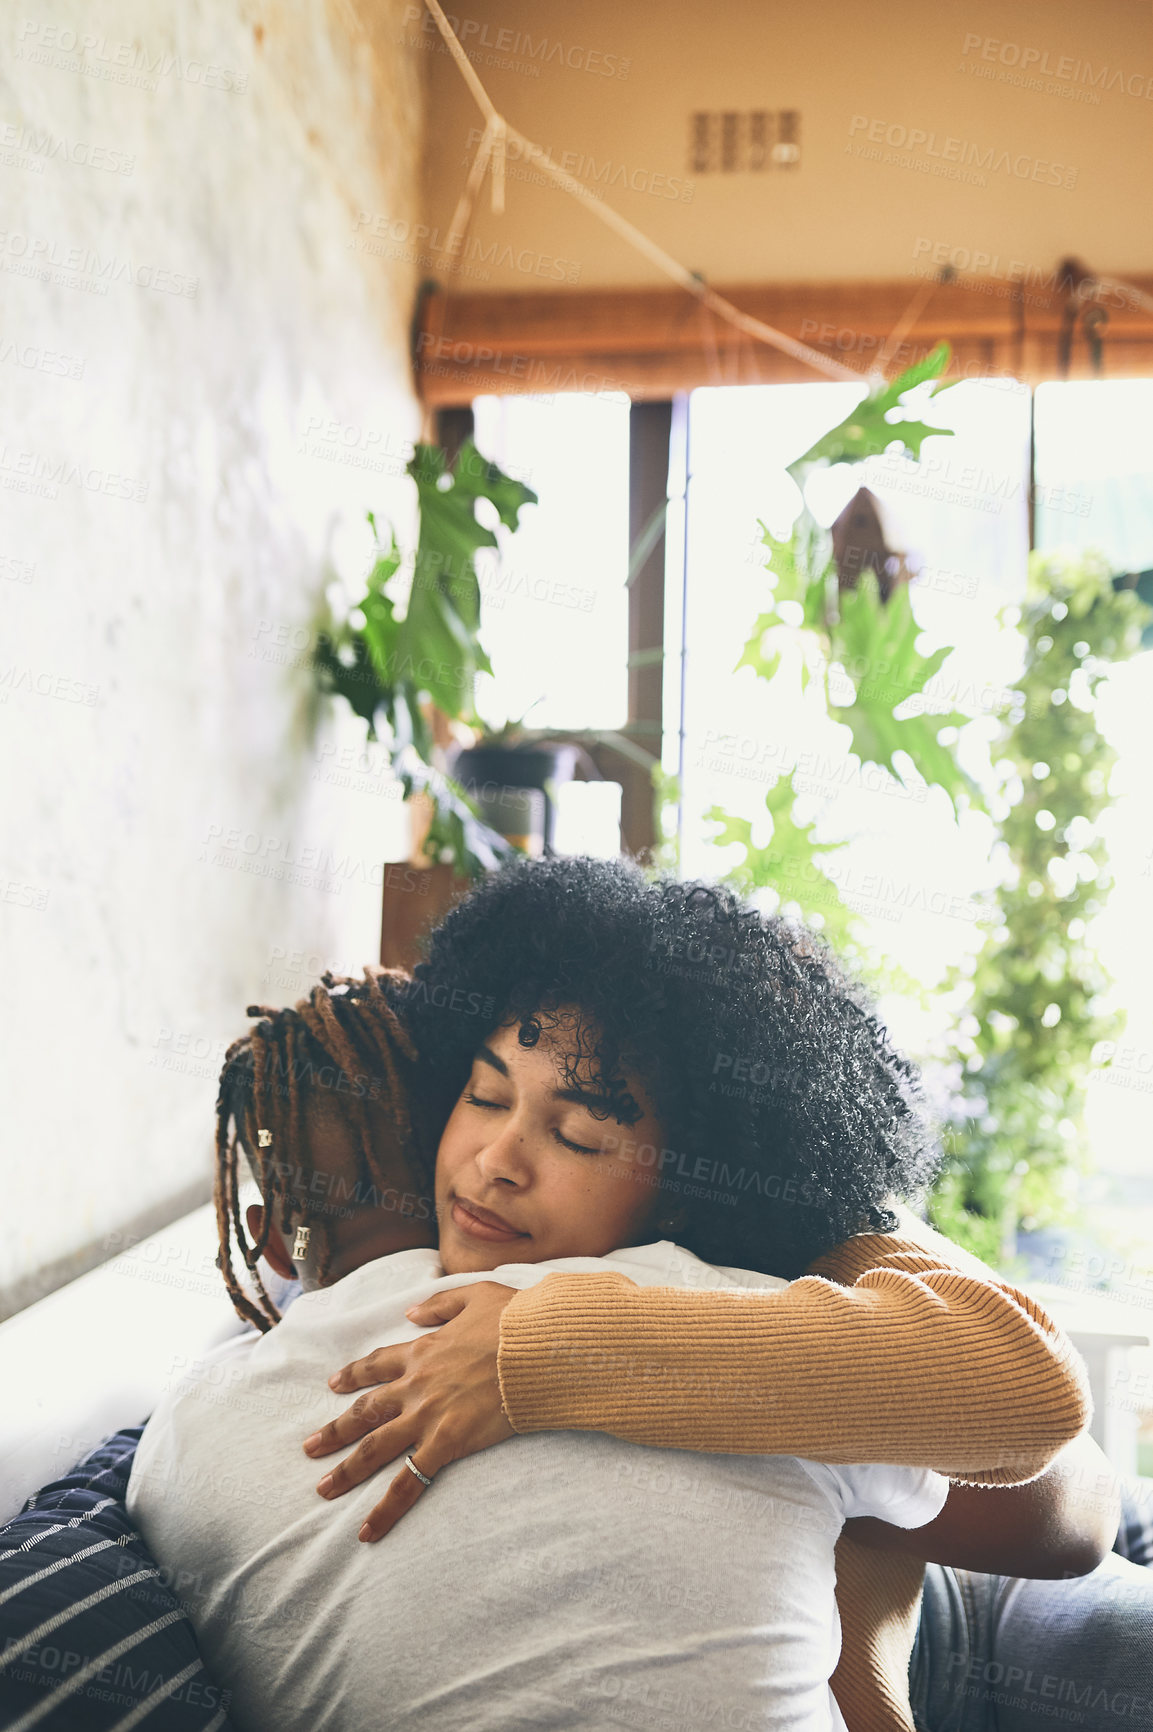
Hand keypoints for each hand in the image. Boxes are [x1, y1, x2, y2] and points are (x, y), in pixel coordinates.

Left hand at [302, 1281, 516, 1541]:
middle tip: (310, 1448)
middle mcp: (416, 1385)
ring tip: (322, 1489)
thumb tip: (411, 1312)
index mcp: (422, 1350)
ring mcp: (428, 1416)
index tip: (335, 1384)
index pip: (377, 1364)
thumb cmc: (514, 1320)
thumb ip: (439, 1304)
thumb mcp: (474, 1295)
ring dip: (346, 1471)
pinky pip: (409, 1482)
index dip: (353, 1375)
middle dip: (335, 1431)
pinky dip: (386, 1508)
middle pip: (365, 1412)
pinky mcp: (447, 1442)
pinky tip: (368, 1530)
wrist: (538, 1347)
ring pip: (375, 1448)